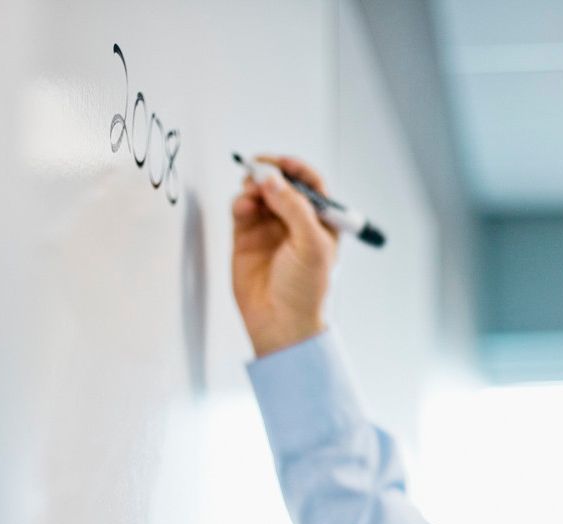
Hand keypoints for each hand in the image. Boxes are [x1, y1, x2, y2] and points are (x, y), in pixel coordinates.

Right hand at [231, 154, 339, 357]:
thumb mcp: (312, 246)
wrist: (280, 321)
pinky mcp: (246, 237)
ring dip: (253, 186)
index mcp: (321, 222)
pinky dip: (241, 201)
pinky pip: (242, 208)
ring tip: (251, 193)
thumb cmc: (306, 289)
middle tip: (259, 171)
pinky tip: (243, 207)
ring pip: (259, 192)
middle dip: (270, 173)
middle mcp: (295, 222)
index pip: (311, 184)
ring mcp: (270, 228)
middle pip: (281, 183)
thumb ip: (294, 209)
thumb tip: (274, 179)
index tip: (282, 163)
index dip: (296, 169)